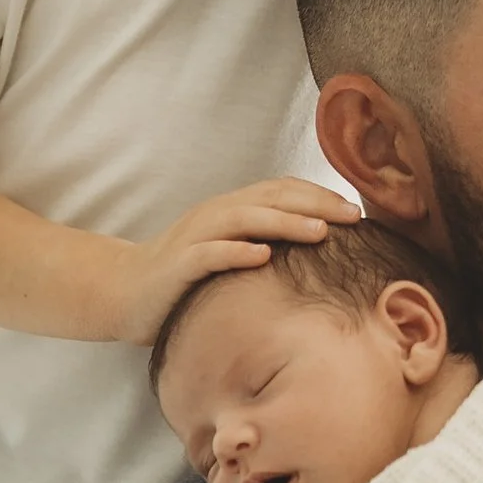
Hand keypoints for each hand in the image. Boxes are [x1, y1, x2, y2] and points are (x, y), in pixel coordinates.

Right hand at [110, 177, 359, 344]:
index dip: (320, 196)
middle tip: (353, 216)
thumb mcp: (230, 253)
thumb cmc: (187, 277)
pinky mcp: (178, 265)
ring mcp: (196, 237)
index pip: (283, 191)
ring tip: (320, 231)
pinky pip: (209, 254)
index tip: (359, 210)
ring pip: (244, 219)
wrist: (124, 291)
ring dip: (284, 223)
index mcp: (233, 209)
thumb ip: (265, 243)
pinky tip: (262, 257)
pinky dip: (235, 252)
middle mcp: (216, 215)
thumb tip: (320, 248)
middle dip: (315, 204)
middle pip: (271, 198)